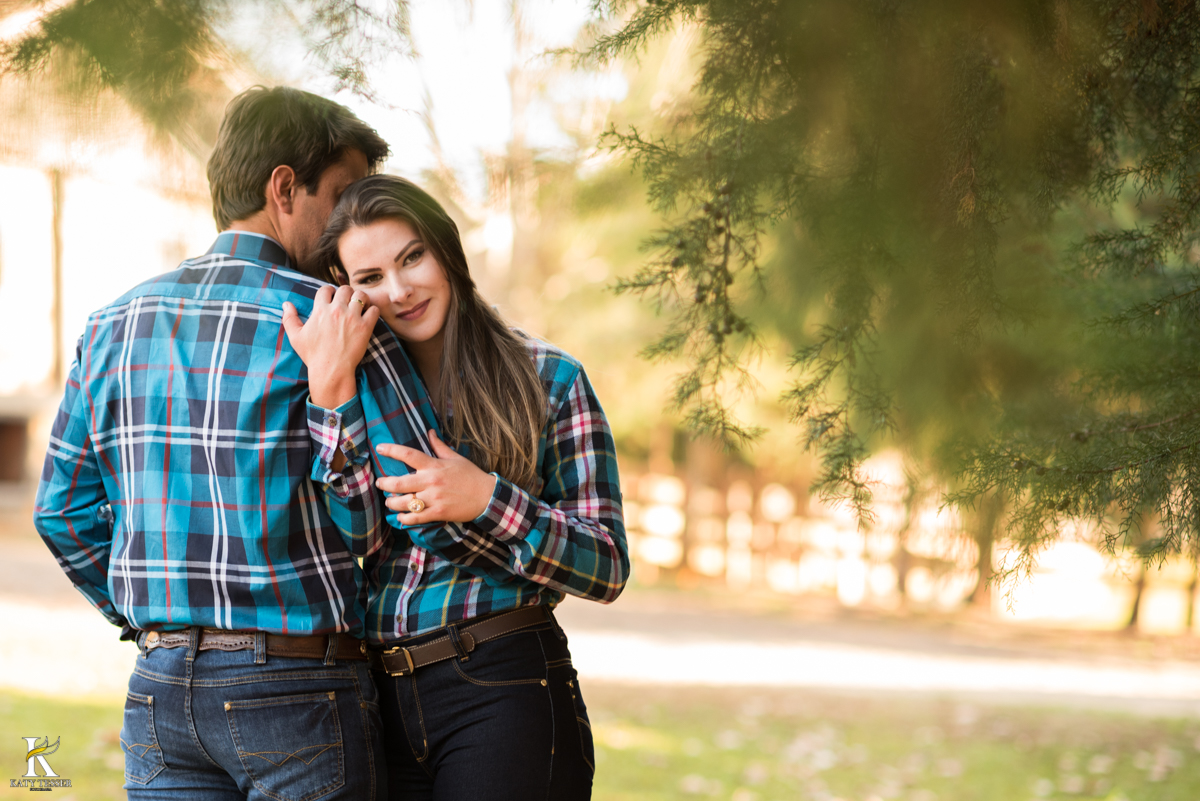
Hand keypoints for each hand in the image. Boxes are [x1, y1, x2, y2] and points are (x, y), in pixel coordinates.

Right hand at [282, 285, 378, 407]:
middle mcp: (337, 310)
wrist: (331, 370)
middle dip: (346, 293)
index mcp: (320, 310)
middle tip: (347, 303)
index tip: (332, 299)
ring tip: (360, 307)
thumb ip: (289, 318)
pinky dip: (372, 311)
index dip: (329, 292)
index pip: (326, 289)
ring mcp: (352, 317)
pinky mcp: (365, 327)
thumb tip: (286, 304)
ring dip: (361, 299)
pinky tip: (368, 317)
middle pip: (345, 289)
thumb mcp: (296, 337)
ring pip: (361, 295)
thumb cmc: (313, 355)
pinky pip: (374, 309)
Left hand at [376, 430, 496, 524]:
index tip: (380, 448)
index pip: (408, 454)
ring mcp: (434, 498)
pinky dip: (404, 519)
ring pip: (404, 502)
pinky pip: (415, 518)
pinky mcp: (438, 513)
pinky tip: (401, 517)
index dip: (391, 450)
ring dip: (392, 503)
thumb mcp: (456, 458)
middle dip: (384, 483)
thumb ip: (439, 446)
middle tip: (379, 483)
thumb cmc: (471, 476)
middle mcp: (431, 481)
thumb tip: (430, 432)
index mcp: (434, 465)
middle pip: (399, 483)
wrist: (487, 496)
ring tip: (389, 501)